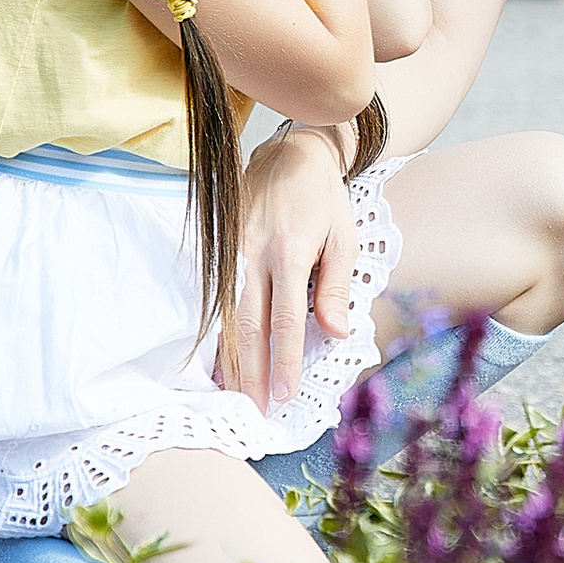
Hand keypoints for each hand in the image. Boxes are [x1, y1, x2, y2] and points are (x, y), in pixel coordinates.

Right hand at [237, 123, 356, 407]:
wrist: (292, 152)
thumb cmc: (324, 199)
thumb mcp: (344, 238)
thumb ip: (336, 286)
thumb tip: (334, 332)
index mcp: (289, 253)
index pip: (285, 320)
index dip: (284, 360)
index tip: (284, 394)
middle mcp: (253, 253)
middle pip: (247, 325)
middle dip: (252, 372)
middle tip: (256, 410)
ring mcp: (232, 250)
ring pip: (226, 315)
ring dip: (231, 358)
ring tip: (236, 394)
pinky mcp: (221, 248)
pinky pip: (219, 297)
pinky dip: (220, 330)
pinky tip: (222, 357)